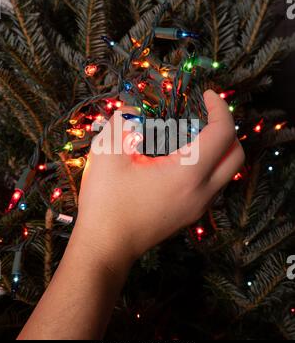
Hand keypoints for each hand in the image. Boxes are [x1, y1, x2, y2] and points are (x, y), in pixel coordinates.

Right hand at [76, 90, 244, 269]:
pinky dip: (208, 165)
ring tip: (190, 134)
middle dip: (226, 128)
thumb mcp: (108, 151)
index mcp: (189, 173)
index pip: (224, 133)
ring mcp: (199, 207)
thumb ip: (126, 120)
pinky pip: (213, 185)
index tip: (205, 95)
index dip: (219, 108)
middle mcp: (203, 192)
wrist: (106, 247)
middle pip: (237, 155)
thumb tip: (136, 111)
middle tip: (204, 114)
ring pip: (227, 173)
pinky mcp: (190, 215)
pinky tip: (179, 158)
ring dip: (218, 148)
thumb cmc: (107, 201)